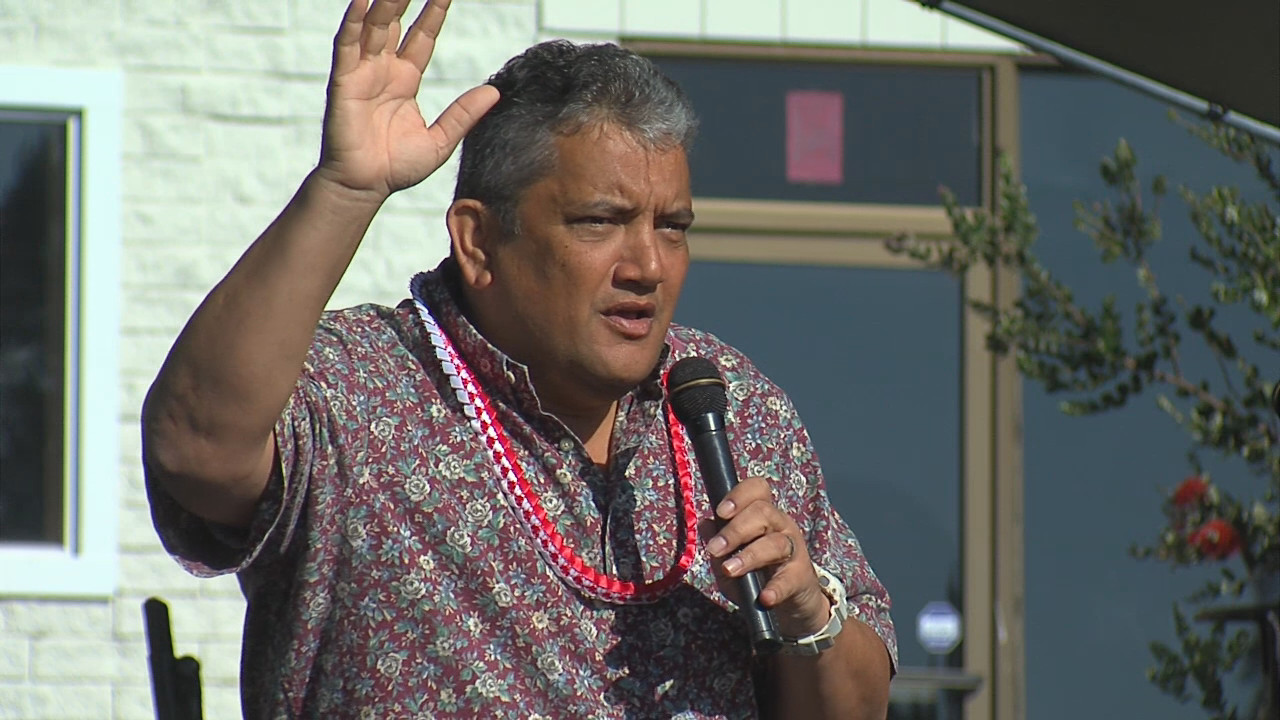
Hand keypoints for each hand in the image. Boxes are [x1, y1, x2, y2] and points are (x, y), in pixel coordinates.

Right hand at [314, 0, 500, 201]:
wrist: (365, 187)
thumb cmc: (397, 168)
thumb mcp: (441, 140)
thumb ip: (464, 114)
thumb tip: (494, 93)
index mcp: (405, 80)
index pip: (421, 36)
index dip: (433, 12)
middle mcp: (383, 70)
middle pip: (396, 22)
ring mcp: (362, 73)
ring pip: (373, 26)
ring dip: (384, 1)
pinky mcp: (343, 82)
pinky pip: (346, 45)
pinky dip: (353, 21)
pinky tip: (362, 0)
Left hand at [701, 477, 833, 637]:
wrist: (788, 604)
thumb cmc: (755, 575)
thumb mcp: (729, 558)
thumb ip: (717, 543)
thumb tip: (705, 523)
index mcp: (763, 514)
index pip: (757, 490)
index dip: (739, 496)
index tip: (720, 512)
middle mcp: (781, 525)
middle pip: (763, 512)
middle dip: (735, 530)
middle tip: (714, 549)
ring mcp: (794, 549)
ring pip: (775, 543)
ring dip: (749, 556)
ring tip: (730, 570)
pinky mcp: (800, 577)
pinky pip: (788, 579)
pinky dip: (776, 587)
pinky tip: (764, 597)